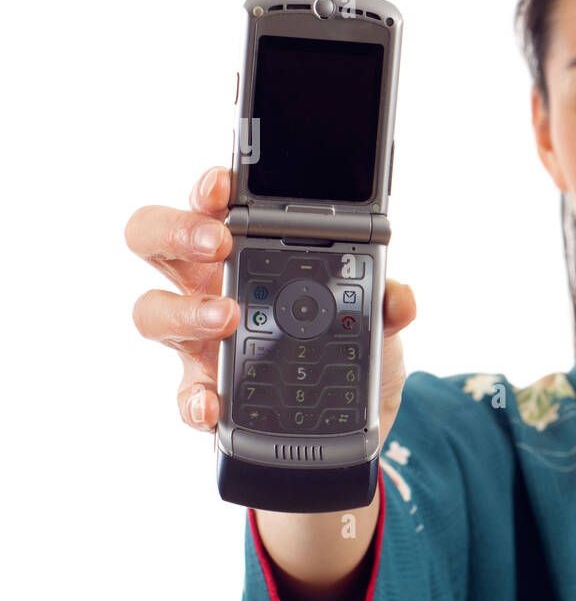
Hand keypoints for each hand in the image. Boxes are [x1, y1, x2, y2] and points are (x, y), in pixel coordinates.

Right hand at [126, 165, 416, 439]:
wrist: (354, 414)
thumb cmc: (348, 341)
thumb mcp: (376, 316)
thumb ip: (387, 301)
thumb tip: (399, 297)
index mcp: (248, 250)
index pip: (212, 203)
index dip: (209, 188)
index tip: (224, 187)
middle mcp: (211, 285)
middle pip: (156, 241)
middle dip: (176, 231)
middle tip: (217, 243)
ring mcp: (200, 339)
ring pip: (153, 312)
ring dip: (184, 311)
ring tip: (225, 317)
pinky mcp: (206, 391)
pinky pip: (184, 394)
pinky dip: (195, 399)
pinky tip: (213, 403)